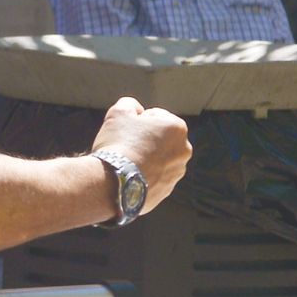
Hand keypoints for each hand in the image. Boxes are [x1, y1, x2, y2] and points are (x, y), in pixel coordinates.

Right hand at [90, 96, 190, 214]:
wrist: (113, 183)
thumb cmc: (118, 143)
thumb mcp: (119, 112)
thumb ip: (130, 104)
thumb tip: (136, 110)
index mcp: (177, 128)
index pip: (155, 116)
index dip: (136, 120)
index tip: (125, 130)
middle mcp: (183, 151)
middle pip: (159, 139)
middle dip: (145, 140)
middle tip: (124, 145)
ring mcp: (176, 174)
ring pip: (158, 159)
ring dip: (145, 158)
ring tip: (125, 163)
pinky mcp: (166, 191)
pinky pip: (153, 178)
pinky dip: (143, 176)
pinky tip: (128, 176)